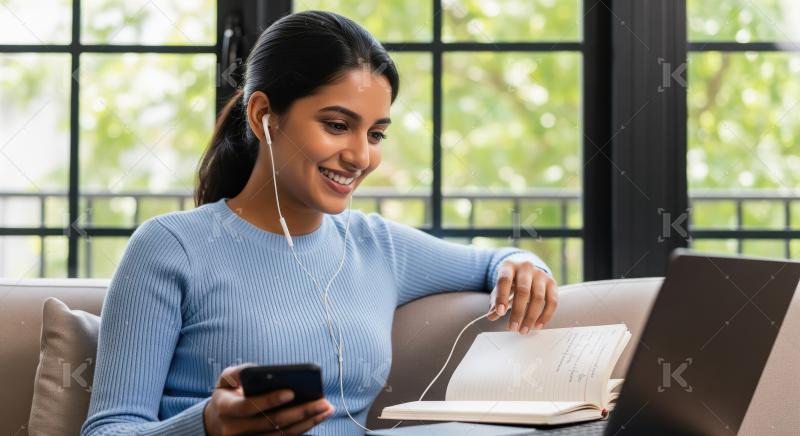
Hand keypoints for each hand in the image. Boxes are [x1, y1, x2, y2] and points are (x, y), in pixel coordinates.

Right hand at [203, 363, 334, 434]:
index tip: (291, 392)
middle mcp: (235, 430)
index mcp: (225, 408)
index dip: (269, 401)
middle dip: (299, 412)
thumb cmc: (229, 392)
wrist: (219, 420)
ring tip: (326, 409)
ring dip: (307, 422)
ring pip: (281, 434)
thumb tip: (261, 371)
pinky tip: (318, 417)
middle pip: (271, 423)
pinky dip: (303, 429)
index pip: (248, 407)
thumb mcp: (227, 378)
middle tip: (322, 402)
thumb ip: (239, 372)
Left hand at [486, 259, 557, 333]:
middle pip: (523, 291)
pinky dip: (545, 316)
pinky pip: (552, 301)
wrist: (527, 270)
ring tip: (524, 330)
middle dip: (518, 312)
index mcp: (509, 266)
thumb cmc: (511, 282)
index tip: (500, 313)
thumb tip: (492, 316)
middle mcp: (526, 268)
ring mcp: (540, 274)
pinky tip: (537, 325)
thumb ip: (495, 302)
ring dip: (531, 317)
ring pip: (538, 298)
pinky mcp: (552, 283)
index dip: (502, 297)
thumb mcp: (499, 288)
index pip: (504, 280)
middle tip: (513, 328)